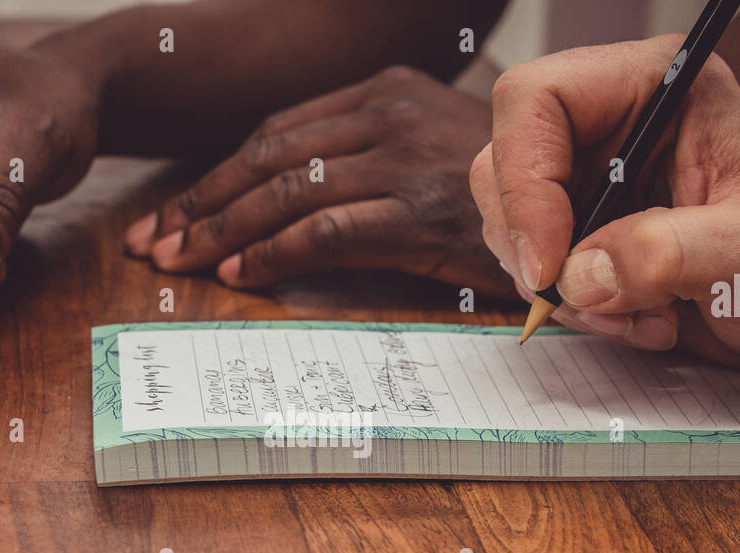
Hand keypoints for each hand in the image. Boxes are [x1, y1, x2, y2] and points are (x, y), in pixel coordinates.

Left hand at [125, 65, 511, 296]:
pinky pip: (324, 230)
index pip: (276, 132)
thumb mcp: (430, 151)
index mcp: (382, 92)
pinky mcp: (418, 208)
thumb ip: (367, 158)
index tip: (173, 212)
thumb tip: (295, 200)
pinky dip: (272, 253)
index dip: (215, 175)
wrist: (588, 200)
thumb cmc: (505, 192)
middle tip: (151, 241)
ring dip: (220, 229)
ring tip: (177, 261)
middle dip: (198, 202)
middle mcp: (386, 114)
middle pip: (265, 156)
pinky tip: (238, 273)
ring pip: (285, 190)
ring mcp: (402, 158)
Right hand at [470, 37, 739, 365]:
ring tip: (644, 315)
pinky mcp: (582, 230)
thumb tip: (580, 274)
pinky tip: (638, 318)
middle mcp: (611, 122)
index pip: (537, 100)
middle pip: (504, 165)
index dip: (525, 182)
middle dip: (538, 248)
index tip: (553, 262)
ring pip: (509, 224)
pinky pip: (533, 267)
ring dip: (562, 290)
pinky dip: (573, 308)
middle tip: (596, 298)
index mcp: (657, 87)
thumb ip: (671, 254)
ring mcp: (590, 178)